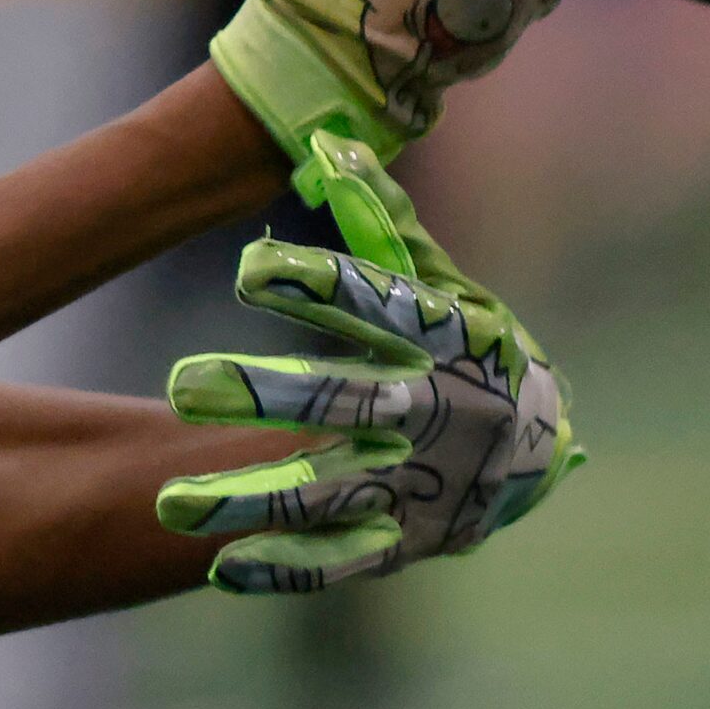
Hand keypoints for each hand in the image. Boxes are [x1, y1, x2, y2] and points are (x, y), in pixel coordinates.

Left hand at [153, 141, 580, 592]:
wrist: (540, 446)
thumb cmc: (471, 342)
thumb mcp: (441, 279)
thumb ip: (379, 219)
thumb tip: (325, 142)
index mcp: (446, 339)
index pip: (379, 305)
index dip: (317, 284)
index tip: (248, 267)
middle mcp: (434, 413)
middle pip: (344, 405)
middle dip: (262, 397)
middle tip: (180, 386)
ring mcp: (420, 486)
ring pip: (327, 495)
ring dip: (247, 500)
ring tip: (169, 503)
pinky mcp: (406, 542)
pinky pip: (340, 561)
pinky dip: (283, 566)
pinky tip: (217, 566)